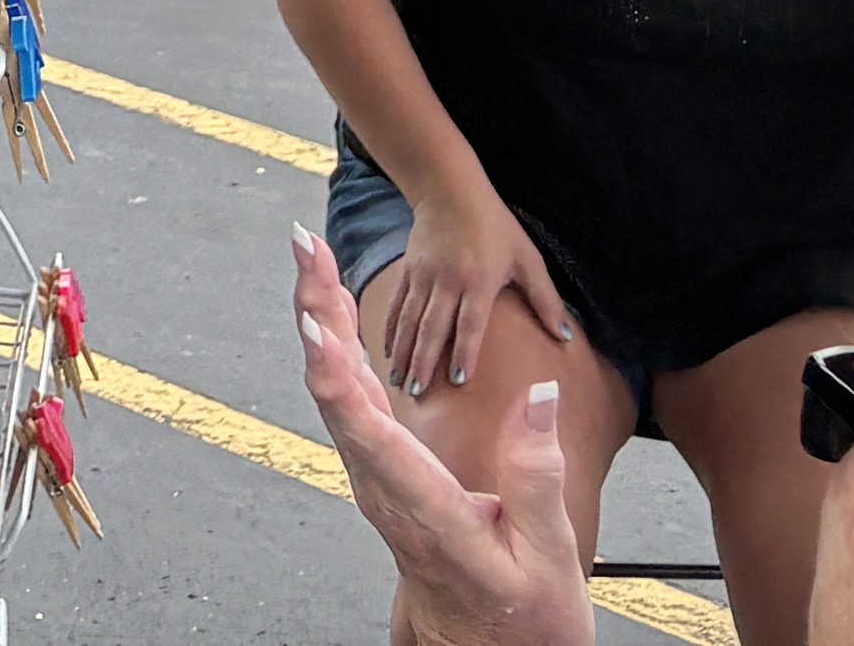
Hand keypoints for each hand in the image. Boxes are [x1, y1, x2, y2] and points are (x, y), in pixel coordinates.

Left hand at [291, 232, 587, 645]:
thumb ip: (537, 478)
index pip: (366, 434)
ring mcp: (377, 484)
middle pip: (335, 393)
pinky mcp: (382, 477)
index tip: (311, 315)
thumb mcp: (549, 557)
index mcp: (424, 512)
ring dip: (322, 320)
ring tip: (313, 259)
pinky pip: (351, 405)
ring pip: (337, 392)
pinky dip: (338, 350)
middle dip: (317, 311)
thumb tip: (541, 393)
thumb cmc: (524, 615)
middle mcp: (384, 492)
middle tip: (304, 245)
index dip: (334, 370)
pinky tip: (328, 315)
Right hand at [361, 178, 565, 396]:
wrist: (450, 190)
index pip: (469, 323)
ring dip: (404, 352)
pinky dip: (390, 328)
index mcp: (478, 280)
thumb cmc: (495, 225)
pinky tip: (386, 350)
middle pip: (433, 327)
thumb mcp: (527, 258)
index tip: (458, 381)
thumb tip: (565, 338)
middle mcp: (447, 281)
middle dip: (423, 362)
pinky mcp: (408, 270)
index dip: (464, 352)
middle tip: (415, 393)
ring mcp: (423, 275)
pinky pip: (397, 304)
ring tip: (397, 381)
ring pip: (410, 320)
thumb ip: (545, 299)